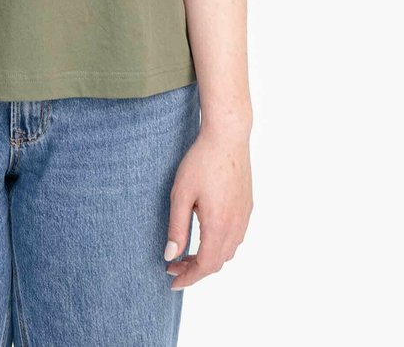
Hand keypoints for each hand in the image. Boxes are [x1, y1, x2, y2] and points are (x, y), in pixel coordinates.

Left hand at [163, 126, 252, 290]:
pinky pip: (235, 236)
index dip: (189, 277)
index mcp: (219, 225)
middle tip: (174, 266)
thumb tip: (171, 255)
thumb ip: (177, 227)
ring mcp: (244, 216)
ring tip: (187, 252)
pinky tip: (206, 234)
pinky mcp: (247, 205)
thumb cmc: (201, 161)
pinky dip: (220, 245)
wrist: (228, 136)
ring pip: (228, 251)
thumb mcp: (181, 193)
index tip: (172, 281)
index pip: (205, 266)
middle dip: (195, 269)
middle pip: (218, 262)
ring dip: (208, 258)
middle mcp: (236, 225)